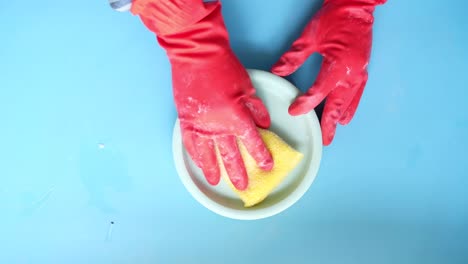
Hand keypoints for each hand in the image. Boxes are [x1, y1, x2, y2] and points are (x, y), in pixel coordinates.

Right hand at [131, 0, 272, 189]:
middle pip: (231, 156)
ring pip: (208, 156)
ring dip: (214, 170)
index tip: (267, 166)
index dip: (261, 156)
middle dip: (239, 173)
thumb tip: (263, 125)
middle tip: (243, 186)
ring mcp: (200, 127)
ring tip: (217, 182)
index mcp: (237, 119)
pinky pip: (191, 145)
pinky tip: (199, 163)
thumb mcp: (248, 87)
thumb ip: (256, 110)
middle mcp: (218, 128)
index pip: (253, 144)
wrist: (197, 55)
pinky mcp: (186, 121)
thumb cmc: (225, 68)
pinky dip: (196, 155)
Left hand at [272, 0, 385, 144]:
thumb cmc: (334, 19)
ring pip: (349, 102)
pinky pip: (358, 94)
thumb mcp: (310, 37)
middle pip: (338, 104)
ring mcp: (360, 72)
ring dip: (341, 118)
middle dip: (330, 123)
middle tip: (325, 140)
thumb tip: (278, 71)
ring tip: (334, 132)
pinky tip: (346, 116)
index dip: (306, 103)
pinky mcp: (363, 70)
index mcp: (338, 64)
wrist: (356, 6)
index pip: (319, 91)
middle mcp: (352, 73)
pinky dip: (352, 106)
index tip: (294, 111)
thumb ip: (294, 57)